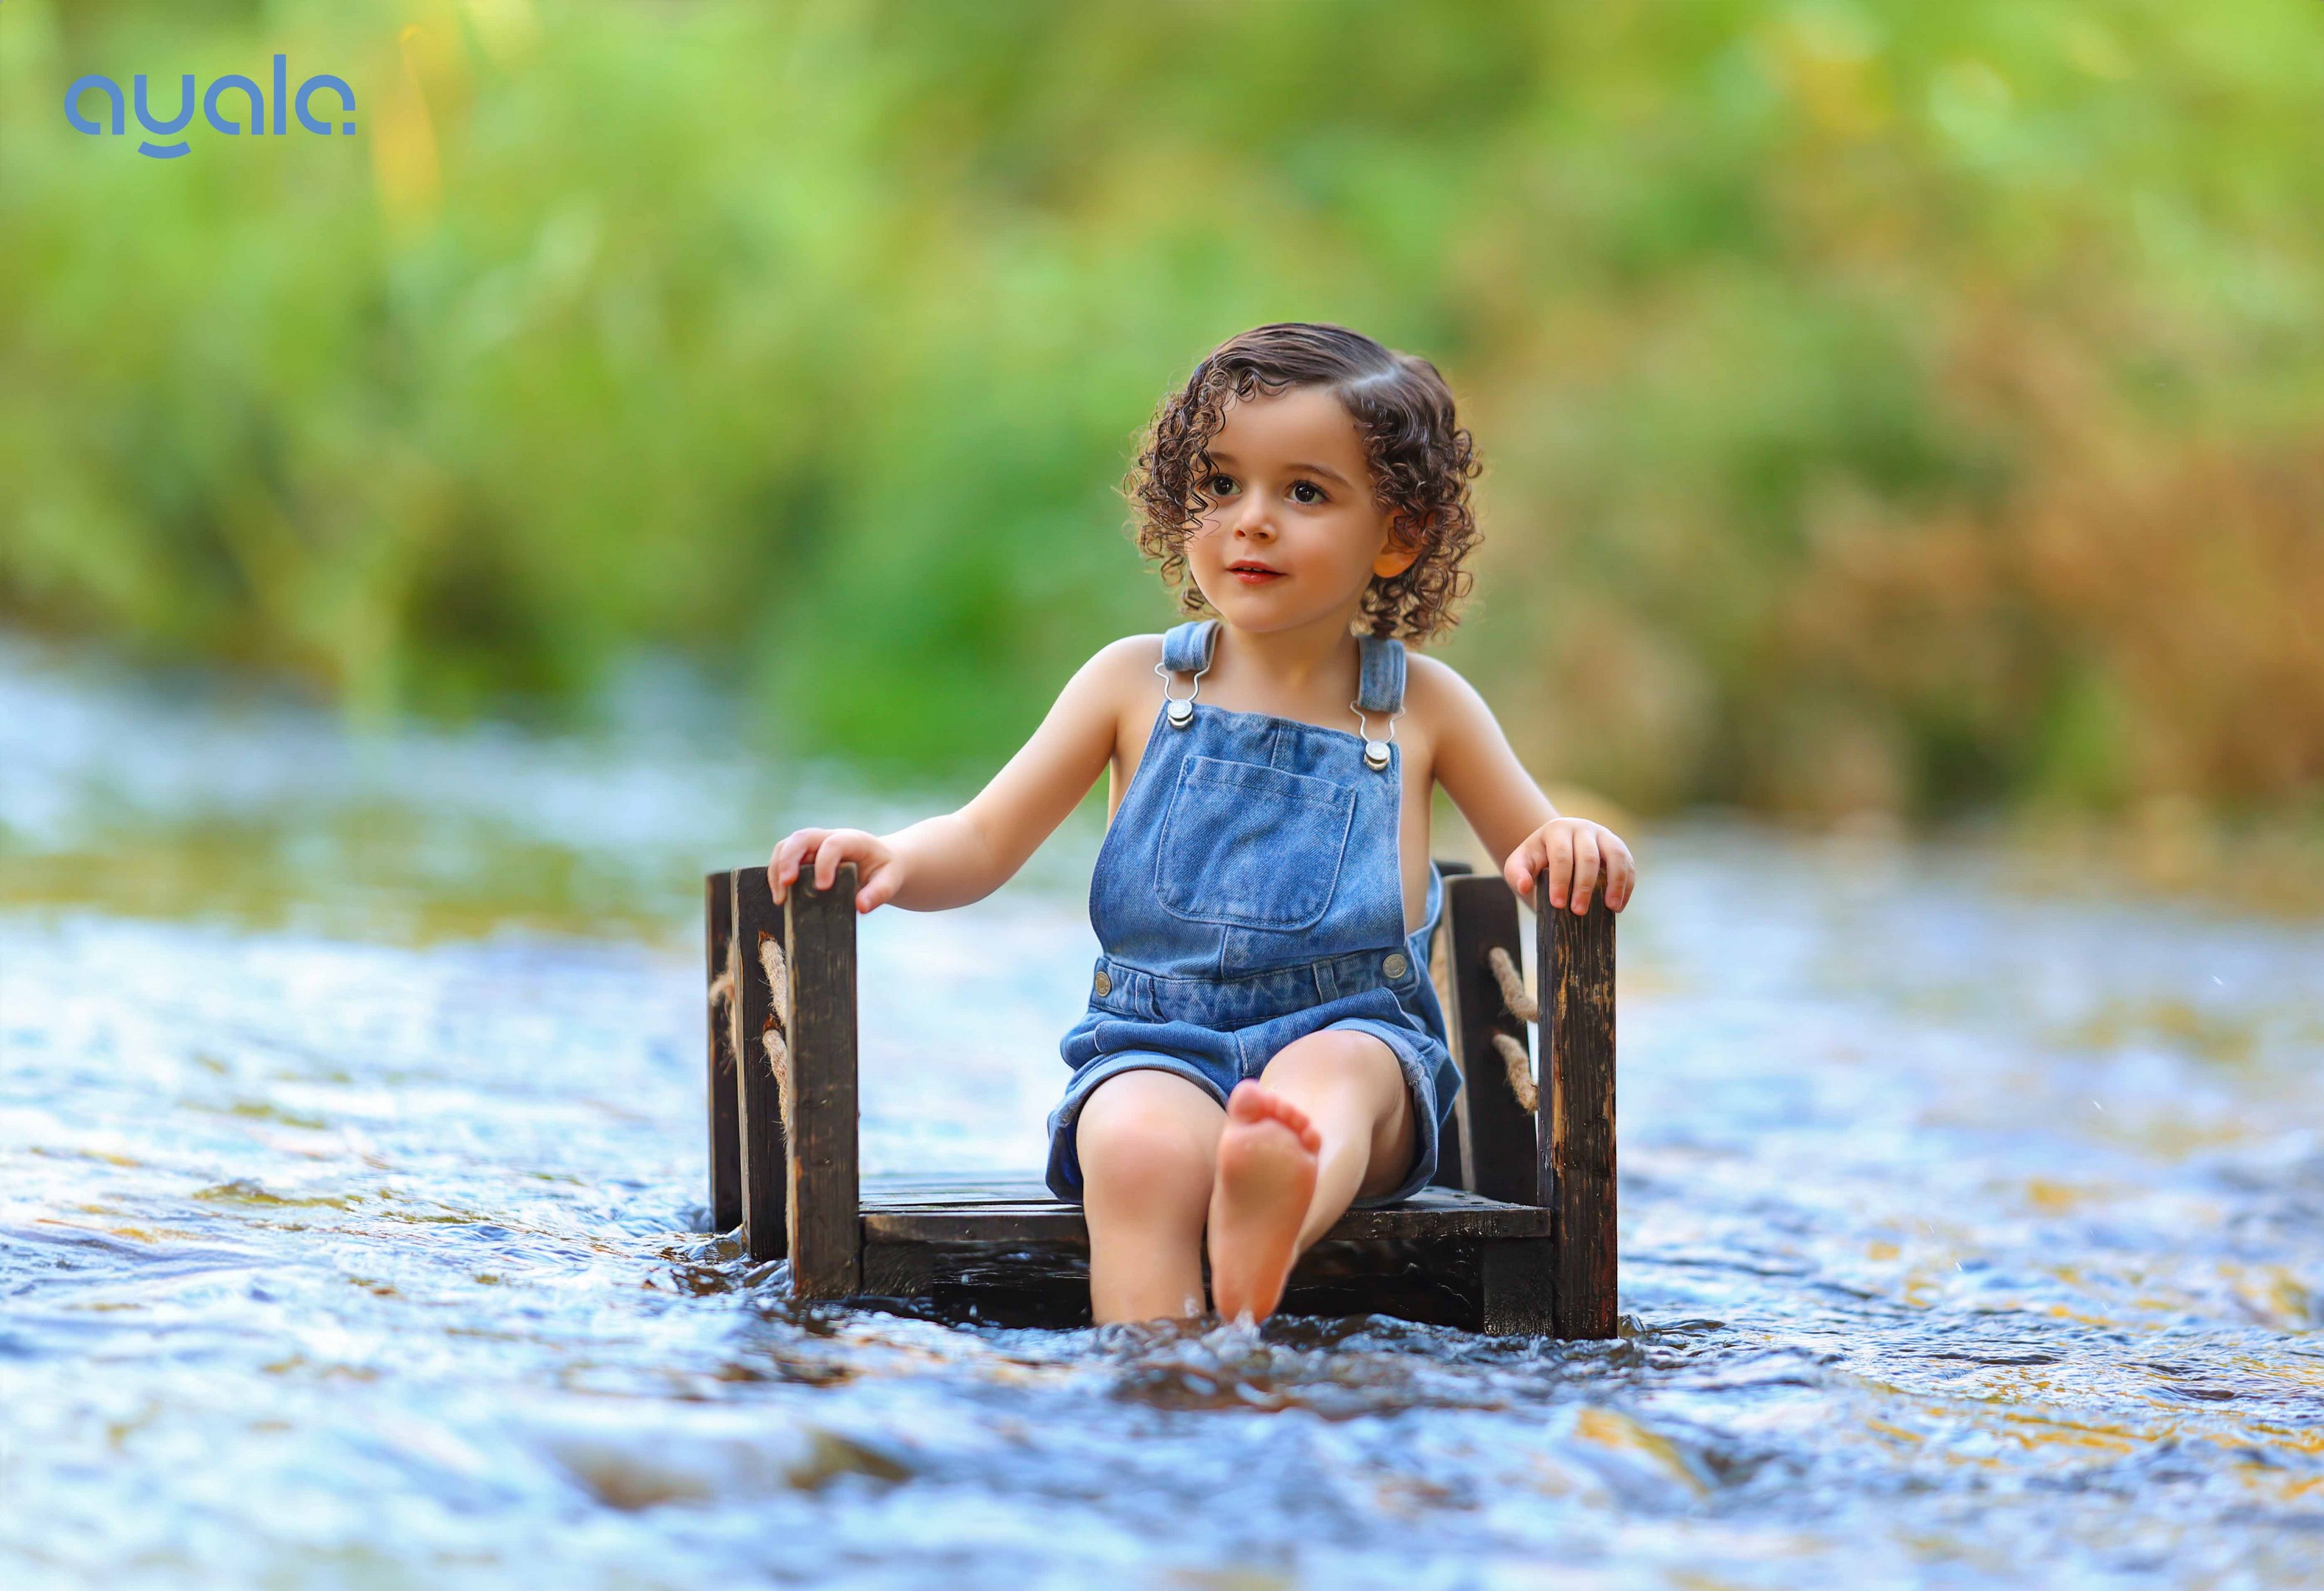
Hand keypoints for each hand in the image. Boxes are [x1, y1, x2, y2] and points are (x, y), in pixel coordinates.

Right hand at [767, 827, 904, 913]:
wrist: (880, 862)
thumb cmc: (885, 871)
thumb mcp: (891, 881)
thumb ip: (879, 893)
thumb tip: (861, 907)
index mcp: (853, 840)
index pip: (833, 844)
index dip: (825, 863)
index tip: (822, 888)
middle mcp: (829, 837)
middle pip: (801, 837)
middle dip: (789, 859)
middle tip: (787, 884)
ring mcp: (814, 845)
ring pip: (786, 845)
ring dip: (777, 868)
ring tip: (780, 898)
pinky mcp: (804, 856)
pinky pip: (783, 858)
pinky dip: (776, 875)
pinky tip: (780, 897)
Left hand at [1503, 817, 1635, 914]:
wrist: (1554, 852)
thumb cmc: (1536, 862)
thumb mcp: (1518, 866)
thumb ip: (1516, 874)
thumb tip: (1524, 886)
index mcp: (1556, 830)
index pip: (1561, 855)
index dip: (1560, 881)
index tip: (1558, 904)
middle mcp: (1582, 828)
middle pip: (1588, 856)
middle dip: (1584, 886)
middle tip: (1579, 912)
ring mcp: (1603, 835)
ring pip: (1615, 855)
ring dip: (1615, 883)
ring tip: (1611, 908)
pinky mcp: (1617, 847)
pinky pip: (1628, 863)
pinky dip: (1627, 885)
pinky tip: (1619, 906)